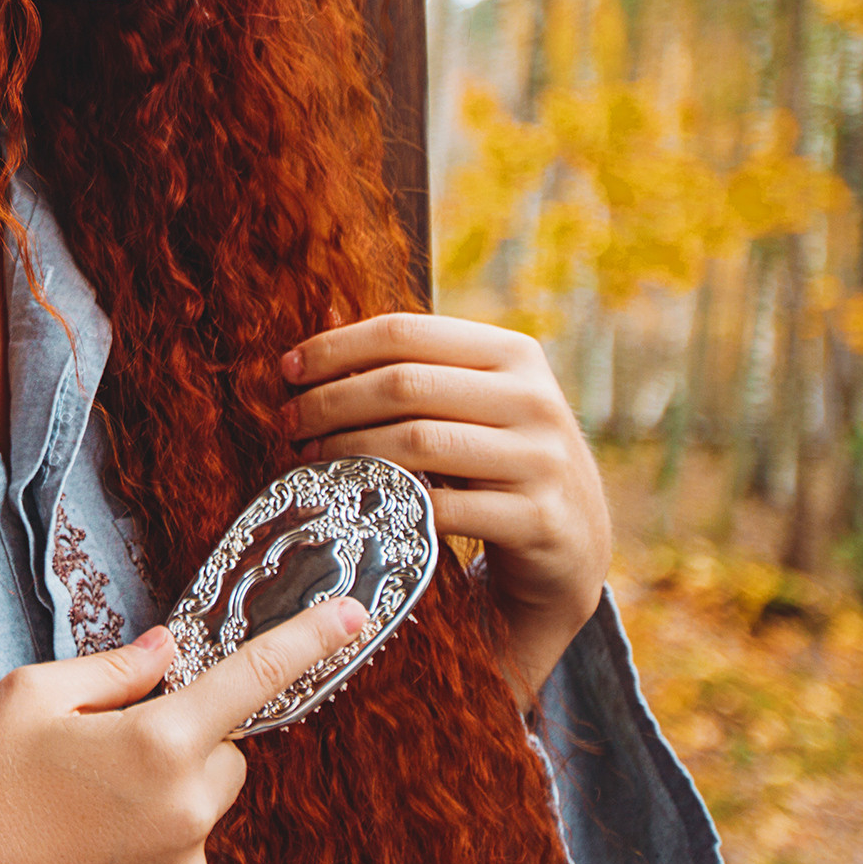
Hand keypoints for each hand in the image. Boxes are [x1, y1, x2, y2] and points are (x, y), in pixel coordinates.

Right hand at [0, 597, 367, 863]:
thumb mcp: (33, 695)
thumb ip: (114, 667)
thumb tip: (167, 649)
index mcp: (157, 741)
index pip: (253, 678)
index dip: (308, 641)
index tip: (352, 616)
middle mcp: (187, 807)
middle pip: (227, 753)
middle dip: (189, 742)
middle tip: (116, 752)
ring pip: (206, 807)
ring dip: (170, 797)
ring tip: (93, 809)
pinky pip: (187, 857)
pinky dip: (156, 846)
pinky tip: (98, 848)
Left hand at [282, 313, 610, 711]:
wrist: (575, 542)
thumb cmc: (500, 459)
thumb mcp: (472, 402)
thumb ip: (413, 366)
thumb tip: (321, 321)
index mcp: (513, 353)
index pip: (405, 331)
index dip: (337, 347)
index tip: (288, 371)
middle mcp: (533, 398)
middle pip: (403, 384)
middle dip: (330, 402)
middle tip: (287, 422)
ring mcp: (540, 459)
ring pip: (417, 442)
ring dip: (347, 451)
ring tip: (307, 459)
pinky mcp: (537, 518)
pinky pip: (442, 507)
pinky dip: (387, 502)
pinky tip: (352, 503)